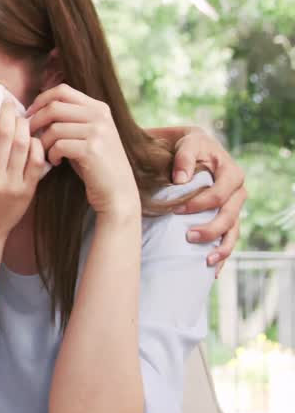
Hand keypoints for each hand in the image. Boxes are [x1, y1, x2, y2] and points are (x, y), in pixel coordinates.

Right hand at [0, 99, 47, 243]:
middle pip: (5, 135)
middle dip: (9, 114)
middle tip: (11, 104)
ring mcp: (10, 184)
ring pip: (23, 145)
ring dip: (24, 127)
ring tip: (23, 120)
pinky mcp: (26, 191)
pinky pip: (36, 161)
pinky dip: (36, 146)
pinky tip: (33, 140)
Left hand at [27, 84, 138, 218]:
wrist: (117, 190)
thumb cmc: (94, 163)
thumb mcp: (86, 134)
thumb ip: (69, 119)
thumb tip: (35, 109)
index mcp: (98, 107)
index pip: (62, 90)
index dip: (40, 100)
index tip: (29, 114)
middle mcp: (100, 116)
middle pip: (54, 107)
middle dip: (35, 121)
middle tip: (29, 136)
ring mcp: (98, 132)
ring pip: (54, 128)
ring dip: (43, 143)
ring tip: (47, 153)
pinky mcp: (92, 150)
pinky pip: (58, 145)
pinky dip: (51, 155)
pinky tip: (56, 162)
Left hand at [167, 127, 246, 274]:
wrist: (186, 149)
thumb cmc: (186, 145)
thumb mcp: (187, 142)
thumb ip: (185, 157)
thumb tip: (181, 179)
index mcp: (231, 172)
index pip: (220, 194)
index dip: (200, 204)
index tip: (176, 211)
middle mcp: (237, 192)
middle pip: (230, 215)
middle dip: (211, 229)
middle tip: (188, 237)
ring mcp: (232, 207)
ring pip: (233, 231)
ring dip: (221, 248)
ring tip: (207, 262)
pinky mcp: (225, 218)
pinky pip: (228, 238)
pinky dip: (222, 254)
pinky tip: (213, 271)